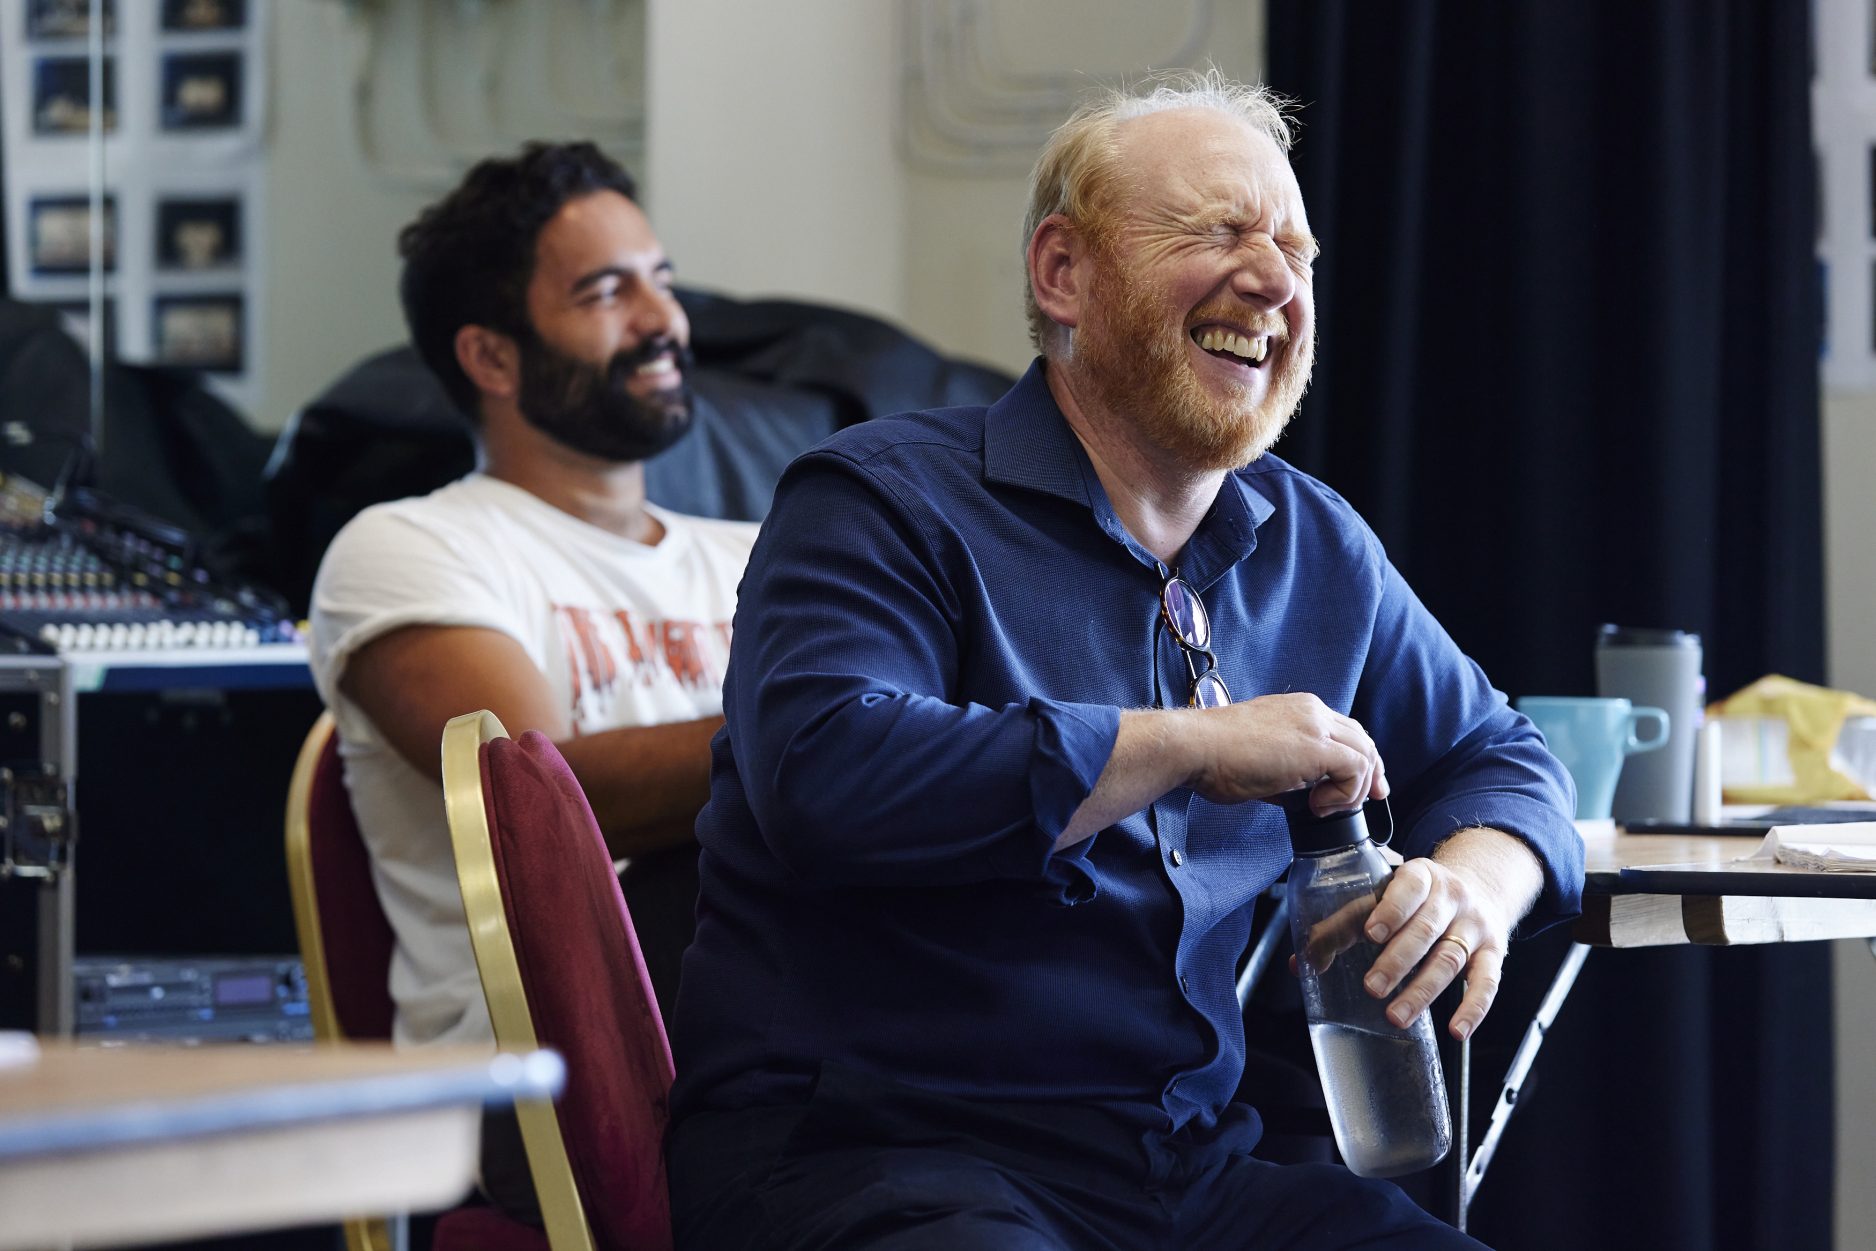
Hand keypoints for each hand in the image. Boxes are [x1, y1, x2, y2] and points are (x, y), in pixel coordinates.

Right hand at [1188, 693, 1388, 814]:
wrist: (1196, 747)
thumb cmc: (1216, 756)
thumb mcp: (1264, 760)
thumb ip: (1291, 772)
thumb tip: (1305, 796)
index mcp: (1300, 709)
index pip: (1345, 731)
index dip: (1359, 760)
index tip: (1360, 787)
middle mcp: (1313, 711)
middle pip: (1363, 739)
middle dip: (1371, 773)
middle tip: (1369, 800)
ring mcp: (1316, 726)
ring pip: (1365, 754)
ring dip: (1353, 789)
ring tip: (1324, 807)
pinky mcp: (1316, 746)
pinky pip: (1355, 769)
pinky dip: (1345, 793)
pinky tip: (1318, 806)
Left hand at [1357, 833, 1535, 1040]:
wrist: (1481, 886)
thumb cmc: (1418, 896)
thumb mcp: (1386, 892)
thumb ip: (1345, 922)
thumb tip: (1302, 962)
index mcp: (1420, 875)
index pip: (1407, 889)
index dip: (1390, 911)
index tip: (1370, 934)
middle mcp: (1452, 898)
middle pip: (1425, 930)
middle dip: (1397, 960)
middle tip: (1372, 986)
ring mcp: (1474, 926)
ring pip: (1449, 959)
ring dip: (1422, 991)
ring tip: (1395, 1016)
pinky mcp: (1493, 953)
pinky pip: (1487, 982)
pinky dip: (1473, 1008)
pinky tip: (1457, 1031)